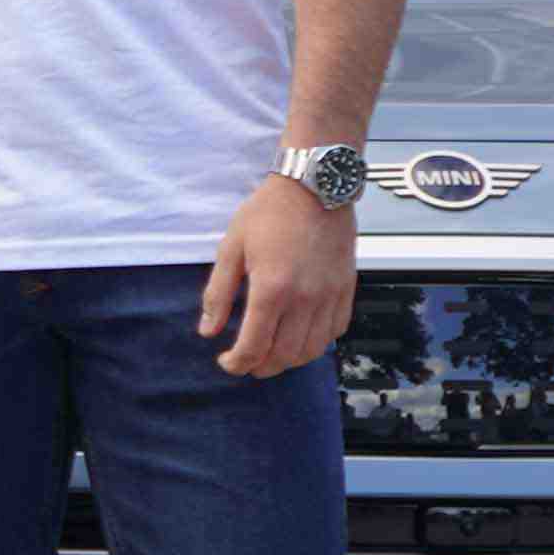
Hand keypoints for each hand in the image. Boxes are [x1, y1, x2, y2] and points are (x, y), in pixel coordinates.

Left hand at [202, 173, 355, 377]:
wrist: (314, 187)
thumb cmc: (270, 212)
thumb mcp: (231, 248)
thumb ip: (219, 293)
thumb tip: (208, 330)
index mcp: (272, 289)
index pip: (254, 347)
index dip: (237, 363)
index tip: (226, 362)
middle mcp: (304, 299)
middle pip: (284, 356)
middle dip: (261, 367)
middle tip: (246, 362)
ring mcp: (329, 296)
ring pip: (312, 350)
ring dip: (288, 360)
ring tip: (271, 354)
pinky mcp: (346, 289)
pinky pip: (335, 331)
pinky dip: (316, 343)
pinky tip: (300, 336)